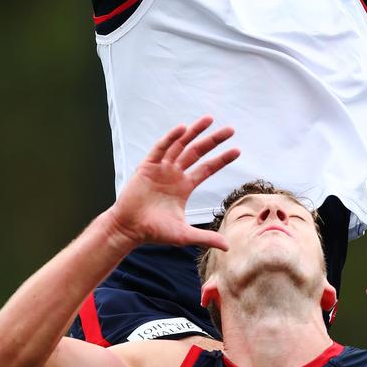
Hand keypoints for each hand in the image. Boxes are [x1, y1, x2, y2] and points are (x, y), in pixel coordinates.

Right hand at [110, 116, 239, 250]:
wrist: (129, 229)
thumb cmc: (154, 231)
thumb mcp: (184, 234)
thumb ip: (205, 238)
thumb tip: (228, 247)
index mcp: (184, 186)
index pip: (207, 168)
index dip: (222, 159)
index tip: (238, 150)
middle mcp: (175, 173)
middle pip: (198, 151)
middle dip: (213, 140)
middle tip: (231, 129)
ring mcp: (162, 168)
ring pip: (181, 144)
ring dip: (194, 131)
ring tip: (209, 119)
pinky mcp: (147, 166)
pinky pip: (161, 148)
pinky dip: (171, 137)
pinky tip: (182, 128)